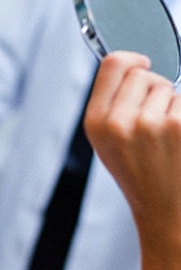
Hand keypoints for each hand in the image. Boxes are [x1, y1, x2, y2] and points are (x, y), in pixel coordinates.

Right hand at [84, 51, 180, 247]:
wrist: (166, 210)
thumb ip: (110, 101)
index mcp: (95, 123)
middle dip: (152, 88)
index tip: (142, 62)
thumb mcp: (104, 140)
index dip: (131, 59)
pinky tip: (177, 139)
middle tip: (151, 118)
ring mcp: (151, 124)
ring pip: (168, 88)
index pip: (114, 63)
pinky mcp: (180, 127)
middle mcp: (119, 122)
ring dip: (170, 105)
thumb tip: (132, 64)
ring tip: (164, 136)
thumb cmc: (137, 173)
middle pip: (143, 73)